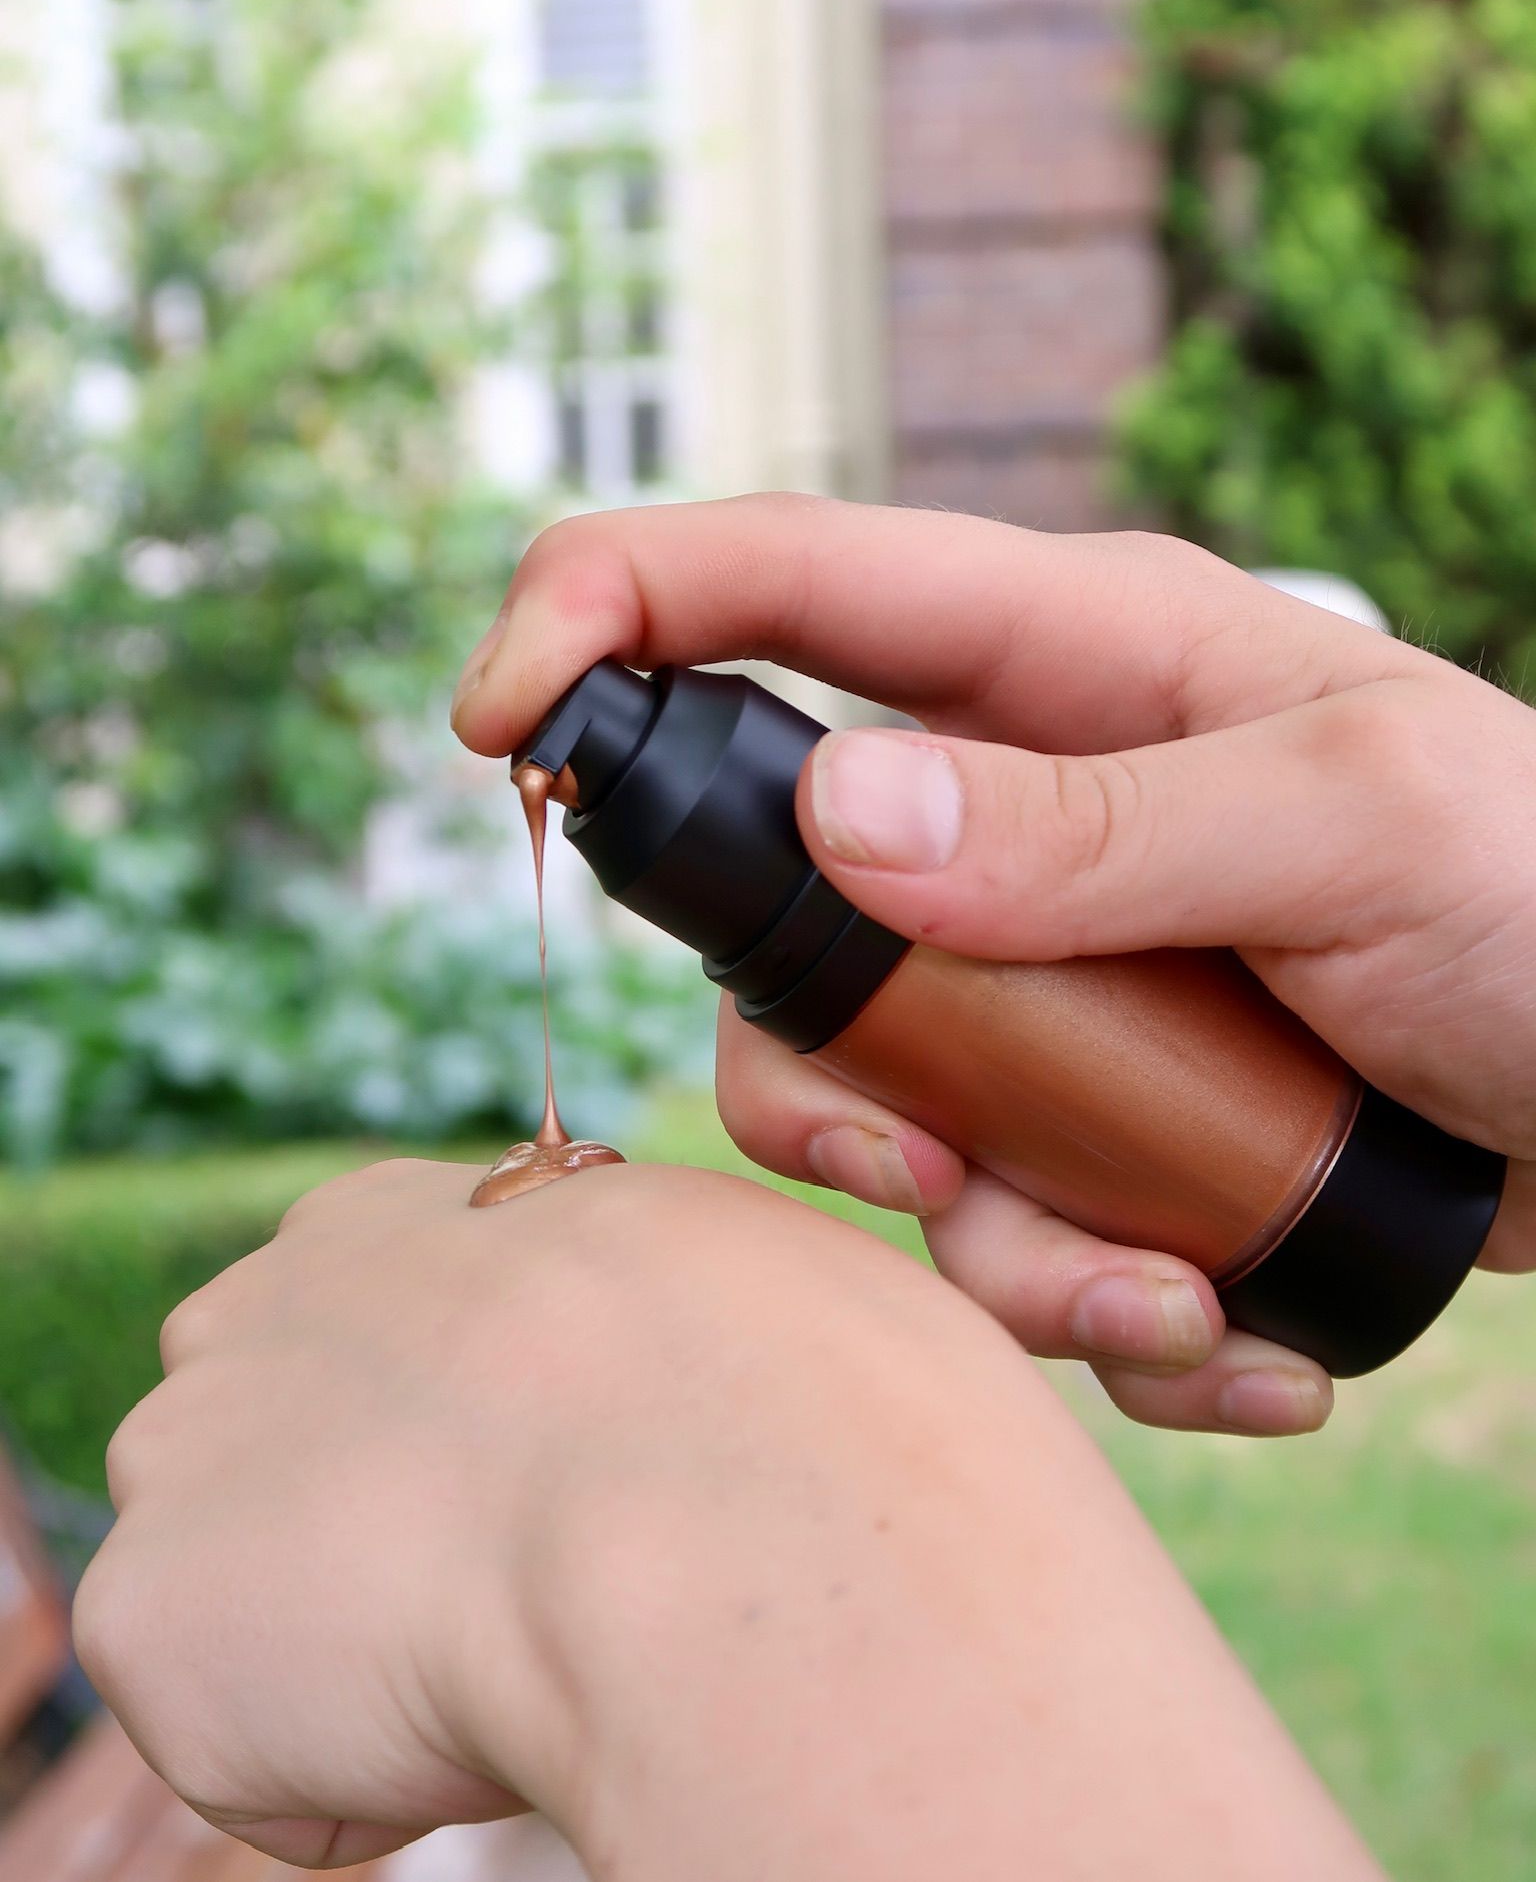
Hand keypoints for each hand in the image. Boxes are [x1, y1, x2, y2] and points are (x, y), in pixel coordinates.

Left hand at [74, 1157, 1379, 1881]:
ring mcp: (189, 1452)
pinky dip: (331, 1774)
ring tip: (500, 1648)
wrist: (711, 1493)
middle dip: (362, 1537)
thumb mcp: (715, 1278)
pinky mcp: (149, 1606)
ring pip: (252, 1602)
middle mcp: (253, 1310)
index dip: (440, 1448)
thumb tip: (694, 1378)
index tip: (526, 1505)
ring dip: (352, 1656)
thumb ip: (634, 1311)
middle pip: (270, 1461)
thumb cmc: (783, 1388)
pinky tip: (444, 1718)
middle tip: (512, 1590)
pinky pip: (235, 1746)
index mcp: (390, 1219)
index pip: (359, 1340)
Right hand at [451, 494, 1535, 1438]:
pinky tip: (1236, 1337)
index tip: (496, 724)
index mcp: (1064, 659)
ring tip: (1163, 1301)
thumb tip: (838, 810)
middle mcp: (1018, 807)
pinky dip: (1093, 1312)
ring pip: (873, 1109)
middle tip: (931, 1173)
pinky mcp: (1097, 1112)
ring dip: (989, 1242)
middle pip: (773, 916)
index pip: (772, 577)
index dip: (602, 613)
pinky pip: (1000, 1221)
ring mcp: (1049, 972)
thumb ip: (1099, 825)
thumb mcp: (1353, 827)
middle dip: (822, 1078)